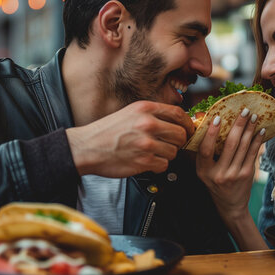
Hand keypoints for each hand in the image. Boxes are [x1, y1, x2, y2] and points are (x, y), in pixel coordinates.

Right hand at [66, 101, 194, 176]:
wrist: (86, 147)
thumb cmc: (107, 132)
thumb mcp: (130, 113)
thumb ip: (152, 115)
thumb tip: (175, 121)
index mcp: (145, 109)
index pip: (178, 114)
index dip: (187, 124)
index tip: (188, 130)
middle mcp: (147, 124)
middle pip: (180, 134)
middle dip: (179, 142)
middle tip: (171, 145)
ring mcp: (146, 143)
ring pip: (173, 151)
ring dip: (167, 155)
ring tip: (153, 153)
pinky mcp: (143, 161)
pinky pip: (164, 165)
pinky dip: (158, 165)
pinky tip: (147, 161)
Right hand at [196, 108, 264, 220]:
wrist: (230, 206)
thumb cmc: (215, 183)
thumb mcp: (204, 171)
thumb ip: (204, 152)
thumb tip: (205, 122)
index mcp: (204, 171)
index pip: (205, 150)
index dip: (211, 133)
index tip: (218, 117)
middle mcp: (218, 174)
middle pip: (229, 144)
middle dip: (238, 125)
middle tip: (244, 110)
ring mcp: (234, 175)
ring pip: (243, 147)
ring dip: (249, 129)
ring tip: (254, 116)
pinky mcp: (247, 175)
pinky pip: (252, 153)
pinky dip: (257, 140)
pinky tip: (260, 130)